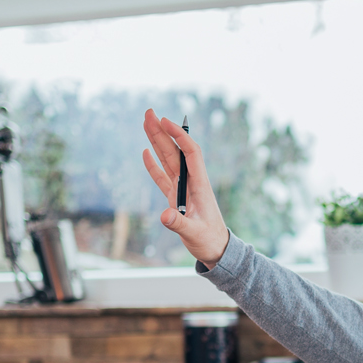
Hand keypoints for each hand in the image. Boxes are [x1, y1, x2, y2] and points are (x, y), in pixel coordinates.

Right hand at [141, 109, 229, 267]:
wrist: (217, 250)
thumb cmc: (210, 241)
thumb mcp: (194, 234)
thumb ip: (178, 224)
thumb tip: (164, 215)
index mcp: (199, 185)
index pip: (190, 153)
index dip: (179, 135)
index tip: (165, 121)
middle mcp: (191, 183)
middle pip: (175, 151)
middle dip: (162, 131)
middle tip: (149, 112)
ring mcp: (182, 189)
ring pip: (167, 160)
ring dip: (156, 142)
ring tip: (146, 123)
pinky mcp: (175, 198)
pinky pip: (162, 177)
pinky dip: (153, 165)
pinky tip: (145, 152)